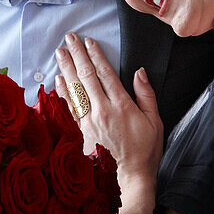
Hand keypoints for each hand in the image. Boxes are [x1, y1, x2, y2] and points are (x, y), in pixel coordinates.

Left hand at [54, 34, 162, 174]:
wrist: (130, 175)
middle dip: (77, 55)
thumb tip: (139, 72)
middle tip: (69, 38)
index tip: (89, 41)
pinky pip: (69, 106)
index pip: (105, 73)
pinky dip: (63, 91)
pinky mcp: (81, 130)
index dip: (96, 55)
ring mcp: (89, 121)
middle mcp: (102, 111)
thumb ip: (146, 94)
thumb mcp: (155, 120)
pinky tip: (58, 79)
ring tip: (60, 52)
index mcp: (121, 106)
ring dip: (66, 68)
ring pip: (74, 89)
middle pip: (86, 77)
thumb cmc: (145, 148)